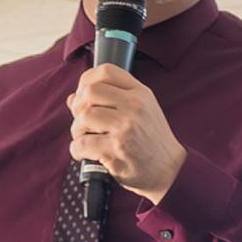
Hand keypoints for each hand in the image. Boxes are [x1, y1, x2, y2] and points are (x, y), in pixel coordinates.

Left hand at [67, 64, 185, 203]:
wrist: (169, 170)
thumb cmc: (152, 142)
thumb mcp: (142, 111)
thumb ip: (111, 100)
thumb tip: (72, 98)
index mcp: (140, 93)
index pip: (106, 71)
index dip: (86, 80)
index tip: (82, 95)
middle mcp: (134, 107)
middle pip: (90, 92)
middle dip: (78, 107)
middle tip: (82, 121)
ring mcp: (126, 128)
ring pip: (84, 117)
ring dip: (77, 130)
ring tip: (84, 138)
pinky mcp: (116, 150)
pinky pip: (82, 144)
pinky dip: (76, 149)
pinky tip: (83, 153)